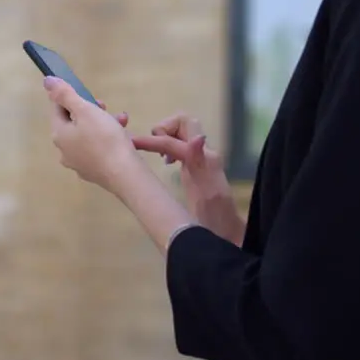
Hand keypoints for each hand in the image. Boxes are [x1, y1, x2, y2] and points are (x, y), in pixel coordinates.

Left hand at [43, 77, 137, 190]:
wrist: (124, 174)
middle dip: (91, 111)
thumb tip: (47, 81)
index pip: (57, 108)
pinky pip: (98, 149)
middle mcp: (64, 151)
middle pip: (74, 123)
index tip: (88, 96)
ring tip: (121, 120)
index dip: (72, 98)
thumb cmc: (104, 138)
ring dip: (104, 123)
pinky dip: (108, 140)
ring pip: (88, 136)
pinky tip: (124, 137)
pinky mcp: (94, 171)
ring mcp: (79, 164)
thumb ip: (65, 94)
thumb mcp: (85, 110)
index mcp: (59, 135)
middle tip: (105, 107)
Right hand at [131, 113, 244, 244]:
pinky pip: (183, 143)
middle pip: (184, 123)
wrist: (228, 236)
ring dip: (166, 136)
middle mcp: (206, 155)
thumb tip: (198, 138)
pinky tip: (165, 162)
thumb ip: (200, 167)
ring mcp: (204, 159)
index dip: (151, 141)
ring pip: (182, 131)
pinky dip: (169, 145)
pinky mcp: (199, 166)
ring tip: (157, 156)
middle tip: (152, 150)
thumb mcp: (206, 197)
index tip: (131, 144)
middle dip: (163, 129)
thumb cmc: (213, 224)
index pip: (174, 141)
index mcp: (205, 161)